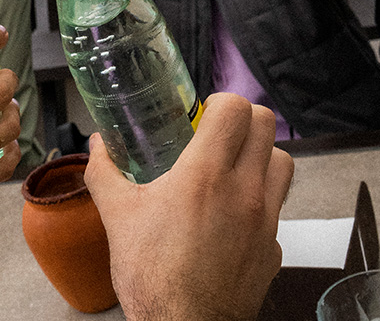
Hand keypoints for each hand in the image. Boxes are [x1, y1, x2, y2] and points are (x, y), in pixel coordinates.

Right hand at [84, 93, 293, 320]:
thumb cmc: (152, 276)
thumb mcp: (117, 217)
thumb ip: (104, 172)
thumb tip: (97, 145)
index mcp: (204, 175)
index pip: (236, 109)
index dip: (221, 102)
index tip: (204, 113)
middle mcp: (244, 192)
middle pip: (266, 125)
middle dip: (242, 120)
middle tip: (217, 133)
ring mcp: (266, 221)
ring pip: (283, 162)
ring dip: (261, 154)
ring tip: (231, 167)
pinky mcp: (274, 248)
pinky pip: (278, 208)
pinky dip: (260, 200)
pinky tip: (231, 215)